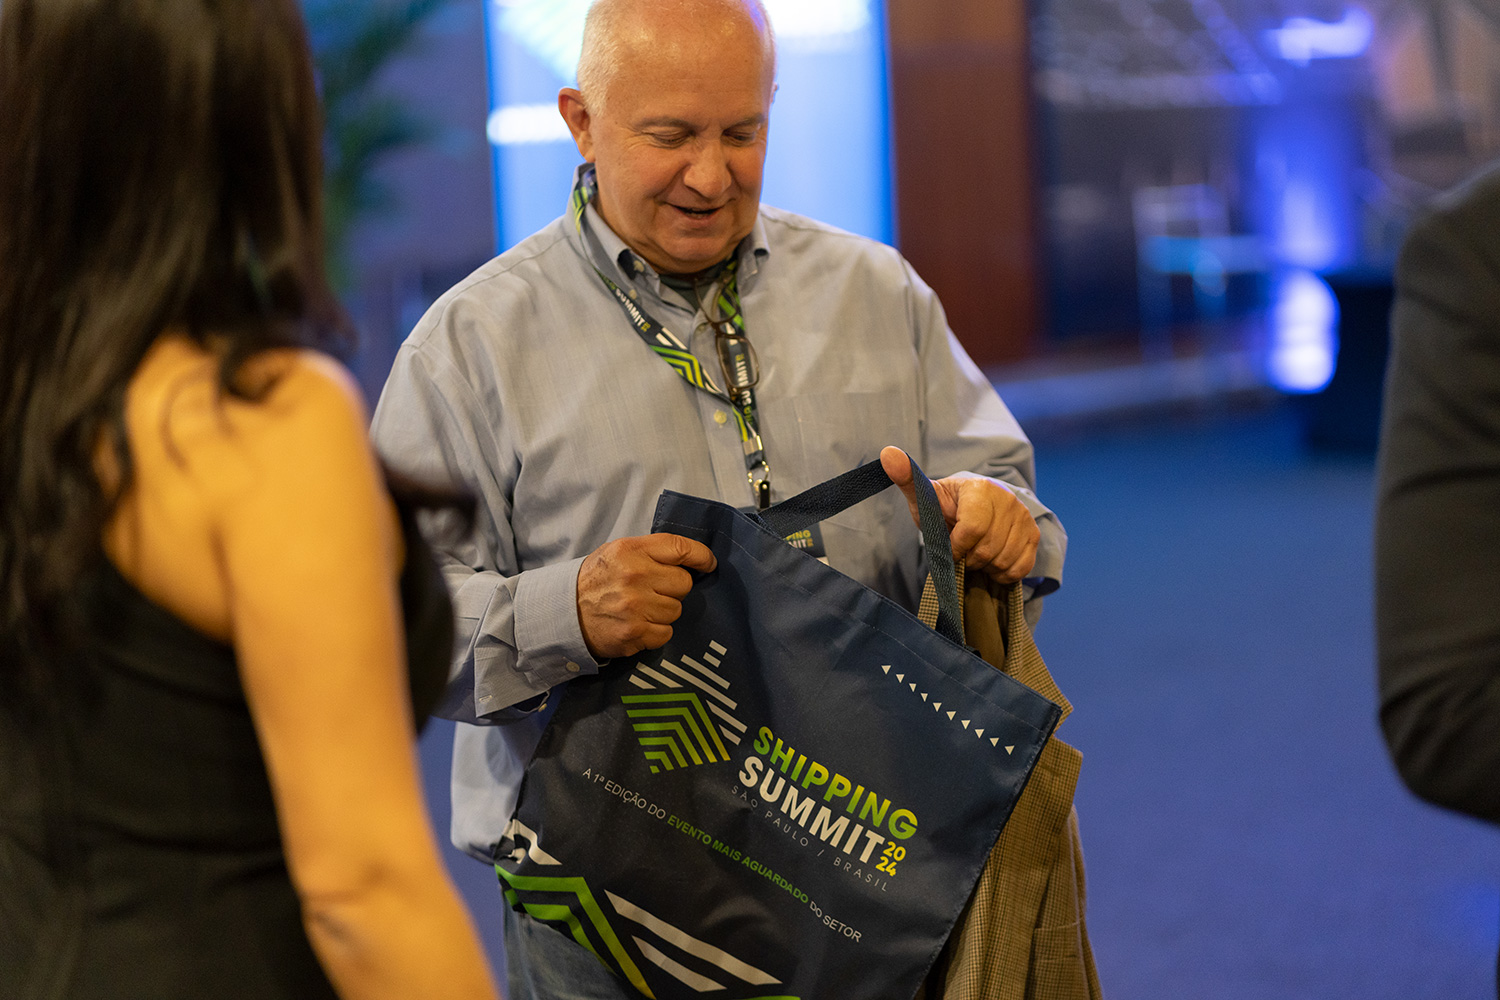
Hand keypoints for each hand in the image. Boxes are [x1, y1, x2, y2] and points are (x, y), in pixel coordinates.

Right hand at [577, 534, 717, 659]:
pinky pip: (666, 633)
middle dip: (674, 589)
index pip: (679, 548)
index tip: (708, 564)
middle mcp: (634, 576)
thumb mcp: (616, 553)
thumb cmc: (595, 581)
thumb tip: (688, 560)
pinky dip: (656, 633)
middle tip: (654, 592)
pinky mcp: (634, 633)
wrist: (563, 614)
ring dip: (664, 612)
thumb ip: (649, 552)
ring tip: (641, 610)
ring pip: (676, 611)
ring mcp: (635, 606)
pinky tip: (638, 625)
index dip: (701, 556)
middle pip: (683, 584)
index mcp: (630, 550)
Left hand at [880, 446, 1038, 583]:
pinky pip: (1020, 568)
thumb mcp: (924, 495)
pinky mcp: (1034, 534)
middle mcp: (1008, 500)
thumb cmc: (944, 506)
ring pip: (1004, 561)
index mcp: (980, 489)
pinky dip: (1003, 572)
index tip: (948, 546)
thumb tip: (887, 454)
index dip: (956, 547)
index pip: (972, 530)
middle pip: (988, 549)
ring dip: (985, 566)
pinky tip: (991, 560)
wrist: (972, 508)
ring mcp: (1024, 517)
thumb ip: (907, 478)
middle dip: (969, 558)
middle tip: (962, 551)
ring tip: (976, 553)